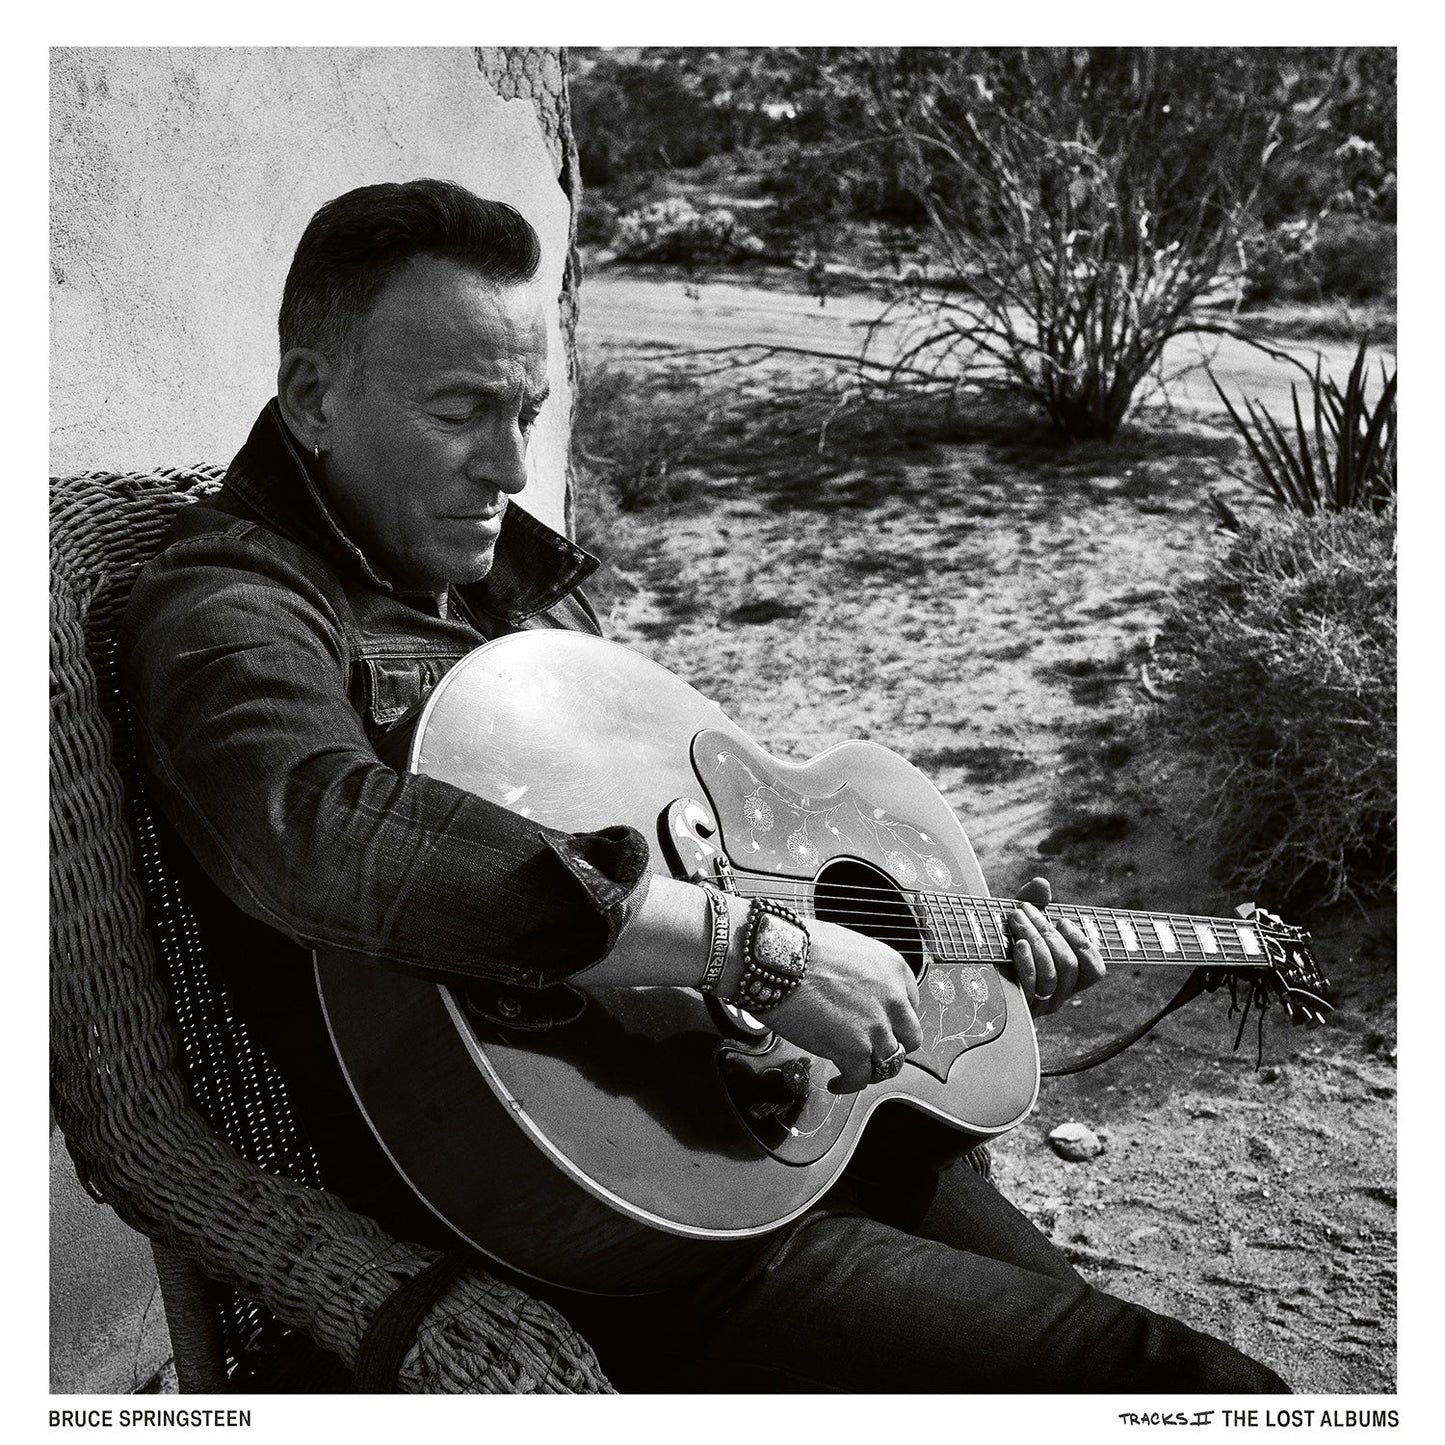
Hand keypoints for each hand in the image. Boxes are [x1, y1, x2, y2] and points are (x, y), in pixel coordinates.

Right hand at [765, 918, 922, 1094]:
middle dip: (892, 1047)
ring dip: (871, 1069)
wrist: (774, 959)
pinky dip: (848, 1084)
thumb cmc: (799, 947)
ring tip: (855, 1070)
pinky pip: (860, 1078)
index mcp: (892, 969)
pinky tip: (838, 1081)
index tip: (886, 1027)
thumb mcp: (847, 947)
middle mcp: (891, 998)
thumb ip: (862, 972)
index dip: (896, 1021)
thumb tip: (854, 988)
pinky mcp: (853, 1049)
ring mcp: (875, 1025)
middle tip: (875, 1051)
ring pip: (889, 1062)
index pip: (911, 1005)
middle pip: (908, 1038)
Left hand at [1006, 876, 1105, 1015]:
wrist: (967, 959)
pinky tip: (1018, 945)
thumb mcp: (1016, 920)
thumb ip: (1031, 902)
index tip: (1062, 921)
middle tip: (1025, 909)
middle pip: (1069, 965)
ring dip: (1035, 941)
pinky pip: (1031, 986)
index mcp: (1066, 978)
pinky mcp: (1018, 1006)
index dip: (1085, 945)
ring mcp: (1038, 1004)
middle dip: (1048, 933)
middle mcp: (1057, 995)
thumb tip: (1042, 884)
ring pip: (1051, 975)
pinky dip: (1027, 962)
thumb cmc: (998, 941)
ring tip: (1017, 919)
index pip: (1094, 971)